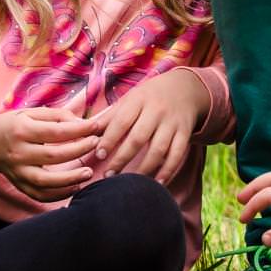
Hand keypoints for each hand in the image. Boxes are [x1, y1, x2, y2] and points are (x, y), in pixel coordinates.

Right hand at [0, 107, 100, 201]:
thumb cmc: (16, 125)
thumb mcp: (33, 113)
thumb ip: (59, 116)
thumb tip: (85, 125)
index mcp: (21, 130)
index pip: (55, 132)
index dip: (79, 130)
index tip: (96, 126)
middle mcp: (18, 153)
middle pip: (52, 156)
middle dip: (78, 150)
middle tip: (96, 144)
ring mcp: (17, 172)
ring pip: (44, 182)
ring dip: (70, 179)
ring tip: (89, 172)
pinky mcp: (19, 185)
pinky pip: (40, 195)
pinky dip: (59, 195)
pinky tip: (76, 186)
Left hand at [89, 69, 208, 184]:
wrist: (185, 87)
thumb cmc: (149, 97)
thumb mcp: (130, 99)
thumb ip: (109, 117)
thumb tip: (84, 132)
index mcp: (139, 100)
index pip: (121, 121)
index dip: (109, 139)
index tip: (98, 155)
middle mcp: (156, 111)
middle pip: (138, 138)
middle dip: (122, 158)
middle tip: (108, 175)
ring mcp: (172, 123)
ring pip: (158, 149)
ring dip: (144, 169)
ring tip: (130, 184)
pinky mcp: (185, 133)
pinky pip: (177, 154)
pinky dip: (168, 171)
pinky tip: (157, 183)